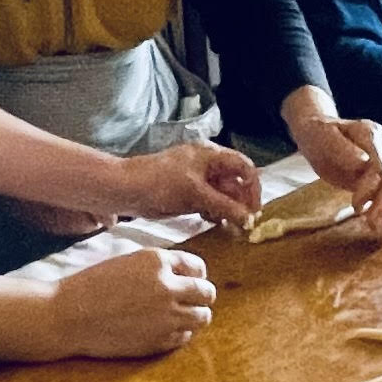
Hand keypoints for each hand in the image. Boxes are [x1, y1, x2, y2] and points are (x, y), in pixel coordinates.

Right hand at [43, 244, 218, 356]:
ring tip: (180, 315)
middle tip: (190, 300)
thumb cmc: (92, 285)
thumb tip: (186, 275)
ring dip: (195, 315)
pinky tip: (164, 328)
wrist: (69, 316)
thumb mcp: (128, 261)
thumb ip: (159, 266)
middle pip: (207, 293)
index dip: (195, 275)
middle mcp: (168, 287)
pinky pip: (185, 337)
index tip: (189, 280)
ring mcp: (166, 316)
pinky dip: (180, 332)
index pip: (198, 267)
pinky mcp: (159, 341)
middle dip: (201, 296)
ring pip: (203, 317)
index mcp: (158, 261)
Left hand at [123, 139, 263, 235]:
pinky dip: (215, 212)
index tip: (255, 209)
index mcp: (211, 155)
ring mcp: (197, 179)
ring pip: (223, 194)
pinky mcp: (188, 193)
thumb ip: (224, 205)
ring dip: (230, 209)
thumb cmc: (160, 183)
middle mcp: (207, 165)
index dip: (253, 187)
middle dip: (242, 201)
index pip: (244, 167)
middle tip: (246, 223)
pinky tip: (214, 222)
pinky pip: (210, 202)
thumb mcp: (196, 193)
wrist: (127, 190)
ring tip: (232, 226)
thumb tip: (248, 218)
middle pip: (235, 182)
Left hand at [285, 92, 381, 240]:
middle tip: (372, 223)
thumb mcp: (323, 136)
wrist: (318, 133)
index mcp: (370, 134)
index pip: (378, 161)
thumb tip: (362, 163)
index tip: (359, 203)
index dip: (372, 183)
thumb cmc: (319, 132)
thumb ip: (342, 149)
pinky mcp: (379, 180)